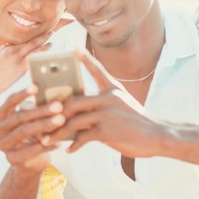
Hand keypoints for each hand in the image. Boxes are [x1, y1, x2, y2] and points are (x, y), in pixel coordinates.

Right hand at [0, 33, 50, 97]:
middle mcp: (11, 51)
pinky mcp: (20, 67)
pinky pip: (35, 58)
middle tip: (51, 33)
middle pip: (30, 42)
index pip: (22, 42)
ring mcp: (16, 58)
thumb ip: (3, 55)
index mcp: (5, 49)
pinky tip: (49, 54)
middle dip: (41, 37)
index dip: (32, 39)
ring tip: (52, 42)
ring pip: (34, 48)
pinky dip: (42, 54)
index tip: (39, 36)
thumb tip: (9, 51)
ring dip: (44, 44)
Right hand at [0, 85, 65, 173]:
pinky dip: (46, 145)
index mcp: (0, 117)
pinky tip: (60, 142)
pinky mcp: (11, 159)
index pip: (9, 102)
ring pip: (24, 132)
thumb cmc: (34, 135)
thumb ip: (36, 108)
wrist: (30, 162)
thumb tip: (54, 93)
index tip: (37, 87)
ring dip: (44, 125)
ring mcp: (3, 146)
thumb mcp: (32, 120)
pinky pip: (30, 150)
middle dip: (40, 110)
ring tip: (61, 120)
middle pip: (19, 117)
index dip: (22, 94)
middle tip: (59, 106)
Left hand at [45, 49, 164, 157]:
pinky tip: (69, 150)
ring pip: (73, 120)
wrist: (157, 136)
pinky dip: (74, 144)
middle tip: (41, 118)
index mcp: (113, 89)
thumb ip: (103, 106)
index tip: (73, 48)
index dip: (85, 59)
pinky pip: (82, 136)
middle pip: (73, 101)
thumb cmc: (138, 124)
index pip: (98, 70)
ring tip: (48, 139)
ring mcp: (107, 113)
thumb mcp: (123, 107)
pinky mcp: (106, 130)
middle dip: (54, 112)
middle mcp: (109, 97)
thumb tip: (78, 114)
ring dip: (58, 132)